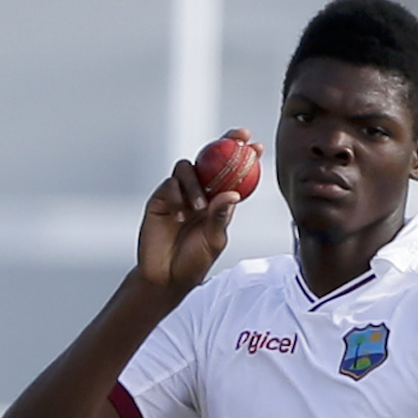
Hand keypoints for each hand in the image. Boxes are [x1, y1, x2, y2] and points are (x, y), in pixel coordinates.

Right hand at [136, 129, 260, 298]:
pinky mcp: (160, 200)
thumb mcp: (214, 240)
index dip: (243, 156)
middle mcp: (198, 193)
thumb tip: (233, 194)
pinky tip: (180, 215)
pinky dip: (177, 196)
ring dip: (196, 183)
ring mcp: (178, 194)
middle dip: (224, 143)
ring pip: (187, 168)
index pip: (231, 173)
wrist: (166, 279)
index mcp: (217, 201)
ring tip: (199, 208)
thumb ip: (221, 216)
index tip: (257, 147)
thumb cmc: (192, 263)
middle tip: (237, 138)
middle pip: (210, 159)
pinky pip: (169, 185)